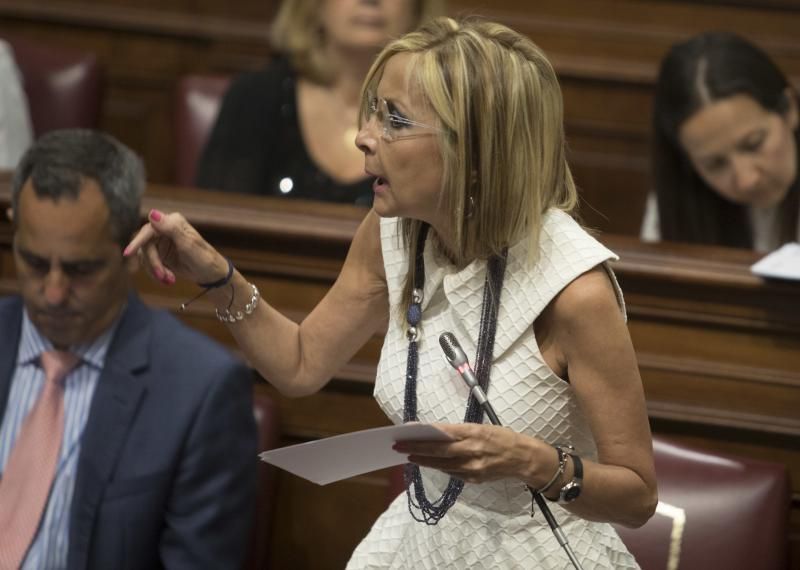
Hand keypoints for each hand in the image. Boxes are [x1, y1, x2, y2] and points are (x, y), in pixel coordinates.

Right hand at [123, 209, 228, 285]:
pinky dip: (156, 273)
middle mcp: (165, 229)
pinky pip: (149, 264)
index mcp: (172, 222)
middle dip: (153, 263)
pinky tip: (168, 279)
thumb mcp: (188, 244)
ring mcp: (161, 242)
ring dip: (155, 270)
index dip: (137, 242)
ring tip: (169, 280)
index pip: (149, 230)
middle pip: (146, 246)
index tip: (128, 254)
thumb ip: (171, 228)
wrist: (211, 274)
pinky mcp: (160, 254)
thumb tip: (152, 212)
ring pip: (145, 256)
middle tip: (163, 277)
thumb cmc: (204, 257)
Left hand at [394, 423, 544, 484]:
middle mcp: (471, 450)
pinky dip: (440, 467)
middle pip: (437, 450)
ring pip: (441, 464)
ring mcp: (472, 467)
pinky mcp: (474, 479)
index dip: (421, 435)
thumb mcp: (481, 428)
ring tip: (409, 456)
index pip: (441, 434)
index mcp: (473, 433)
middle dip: (415, 449)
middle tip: (398, 447)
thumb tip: (434, 433)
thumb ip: (459, 432)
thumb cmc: (502, 437)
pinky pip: (452, 473)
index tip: (406, 433)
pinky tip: (429, 464)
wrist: (523, 458)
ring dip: (424, 461)